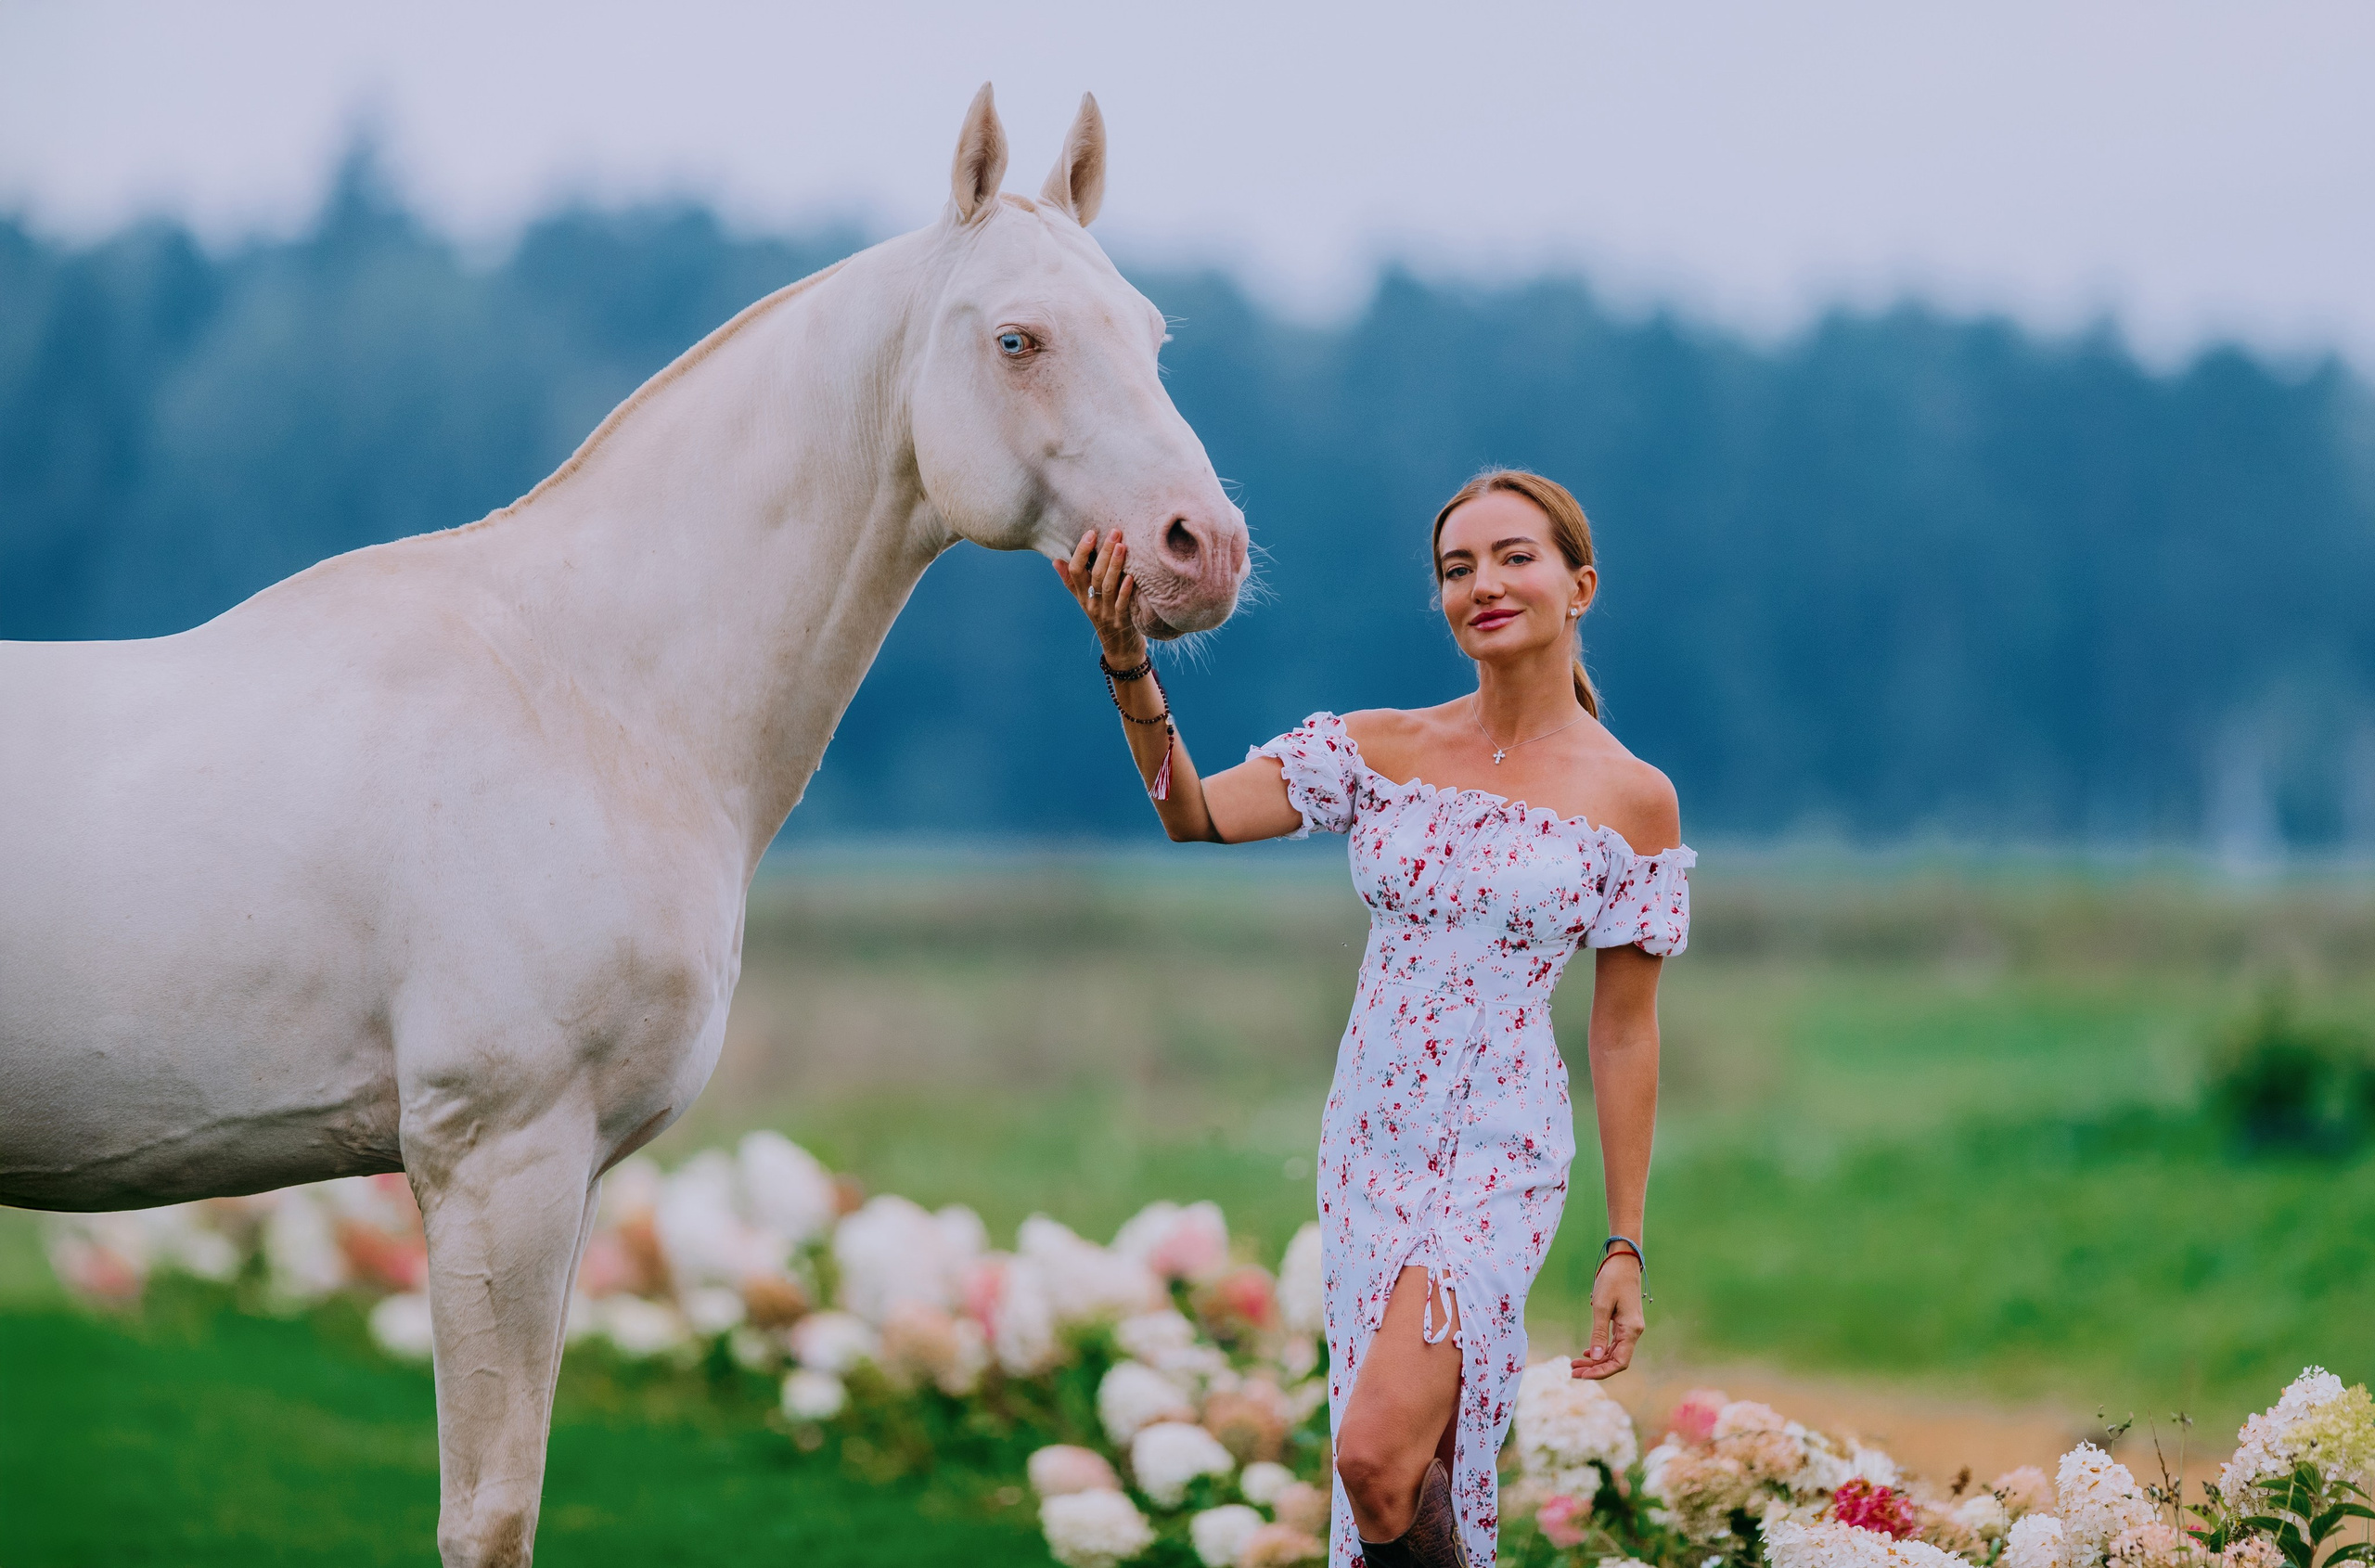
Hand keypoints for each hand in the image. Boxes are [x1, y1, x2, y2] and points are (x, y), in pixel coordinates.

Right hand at [1053, 528, 1146, 664]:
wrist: (1120, 650)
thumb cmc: (1104, 618)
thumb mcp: (1084, 600)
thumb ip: (1072, 581)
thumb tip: (1056, 560)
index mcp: (1082, 595)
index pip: (1075, 571)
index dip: (1081, 552)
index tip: (1090, 533)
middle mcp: (1091, 603)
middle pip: (1094, 575)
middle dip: (1103, 552)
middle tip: (1114, 531)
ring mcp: (1106, 613)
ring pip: (1107, 587)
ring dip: (1114, 565)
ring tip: (1121, 546)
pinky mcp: (1122, 622)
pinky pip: (1122, 605)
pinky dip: (1125, 590)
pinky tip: (1131, 576)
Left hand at [1574, 1251, 1642, 1379]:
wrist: (1623, 1262)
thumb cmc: (1612, 1280)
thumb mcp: (1601, 1306)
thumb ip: (1598, 1333)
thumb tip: (1595, 1358)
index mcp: (1631, 1330)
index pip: (1619, 1362)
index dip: (1601, 1372)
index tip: (1582, 1376)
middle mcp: (1633, 1332)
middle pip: (1615, 1360)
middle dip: (1595, 1369)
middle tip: (1572, 1372)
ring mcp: (1630, 1329)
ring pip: (1614, 1353)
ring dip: (1596, 1361)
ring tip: (1575, 1365)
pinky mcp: (1624, 1324)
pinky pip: (1614, 1344)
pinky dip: (1600, 1350)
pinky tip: (1587, 1353)